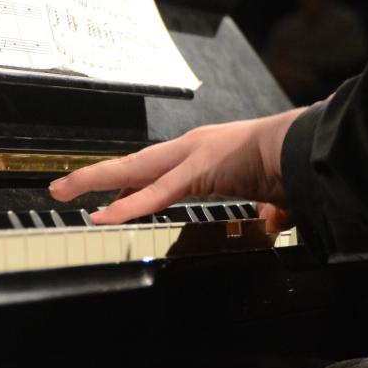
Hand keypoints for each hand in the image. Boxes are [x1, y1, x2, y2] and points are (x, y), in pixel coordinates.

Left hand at [50, 107, 304, 234]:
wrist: (306, 147)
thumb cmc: (292, 163)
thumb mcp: (275, 191)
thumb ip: (269, 208)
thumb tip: (273, 221)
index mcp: (206, 154)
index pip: (157, 169)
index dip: (129, 183)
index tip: (107, 195)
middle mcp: (191, 149)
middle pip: (134, 164)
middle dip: (97, 176)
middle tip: (61, 186)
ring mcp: (191, 155)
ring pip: (133, 171)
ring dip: (95, 182)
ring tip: (62, 192)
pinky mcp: (197, 170)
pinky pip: (156, 193)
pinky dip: (128, 205)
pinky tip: (104, 214)